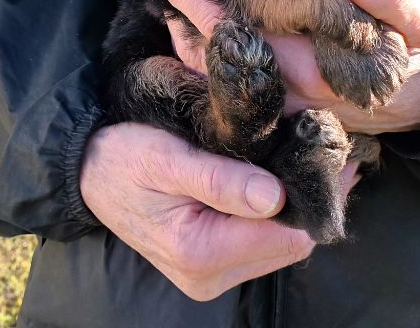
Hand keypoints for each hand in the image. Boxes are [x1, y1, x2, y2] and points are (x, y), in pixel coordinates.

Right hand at [80, 122, 360, 300]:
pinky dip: (277, 211)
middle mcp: (210, 277)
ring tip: (308, 154)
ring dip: (296, 203)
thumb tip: (276, 197)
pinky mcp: (212, 264)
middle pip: (290, 243)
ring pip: (281, 243)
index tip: (332, 149)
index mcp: (199, 253)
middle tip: (327, 144)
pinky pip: (263, 242)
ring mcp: (212, 276)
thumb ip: (219, 179)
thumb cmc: (123, 157)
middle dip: (310, 196)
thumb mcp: (166, 158)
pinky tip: (283, 175)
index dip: (315, 194)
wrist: (87, 172)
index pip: (286, 235)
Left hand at [146, 0, 419, 133]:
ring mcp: (282, 105)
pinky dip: (211, 55)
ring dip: (190, 37)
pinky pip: (234, 83)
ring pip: (217, 75)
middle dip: (181, 16)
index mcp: (309, 68)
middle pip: (211, 56)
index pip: (234, 30)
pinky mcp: (285, 107)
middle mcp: (285, 93)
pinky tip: (199, 30)